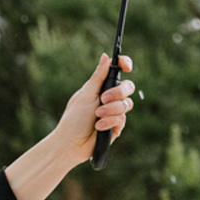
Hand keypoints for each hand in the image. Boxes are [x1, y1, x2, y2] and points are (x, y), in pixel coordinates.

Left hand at [4, 56, 136, 199]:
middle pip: (128, 87)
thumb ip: (98, 76)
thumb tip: (105, 56)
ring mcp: (114, 112)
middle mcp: (109, 98)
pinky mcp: (117, 127)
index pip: (117, 71)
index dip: (124, 65)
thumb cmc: (74, 118)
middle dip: (118, 92)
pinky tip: (98, 127)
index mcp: (100, 87)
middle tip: (104, 98)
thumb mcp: (86, 94)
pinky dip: (109, 122)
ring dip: (111, 110)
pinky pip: (122, 120)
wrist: (71, 143)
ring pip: (126, 105)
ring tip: (97, 116)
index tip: (126, 66)